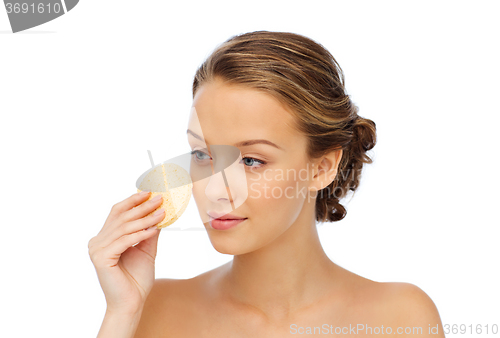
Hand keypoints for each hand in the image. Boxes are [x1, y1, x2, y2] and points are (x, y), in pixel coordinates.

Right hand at [88, 191, 164, 313]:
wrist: (131, 302)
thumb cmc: (136, 279)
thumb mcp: (146, 250)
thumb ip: (148, 232)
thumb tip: (158, 213)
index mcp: (104, 238)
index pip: (117, 213)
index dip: (132, 201)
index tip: (149, 193)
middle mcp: (97, 242)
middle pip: (122, 218)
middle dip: (142, 207)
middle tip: (160, 200)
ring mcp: (97, 250)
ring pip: (124, 228)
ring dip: (145, 219)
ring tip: (161, 213)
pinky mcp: (101, 258)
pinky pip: (124, 241)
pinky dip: (140, 234)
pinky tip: (153, 229)